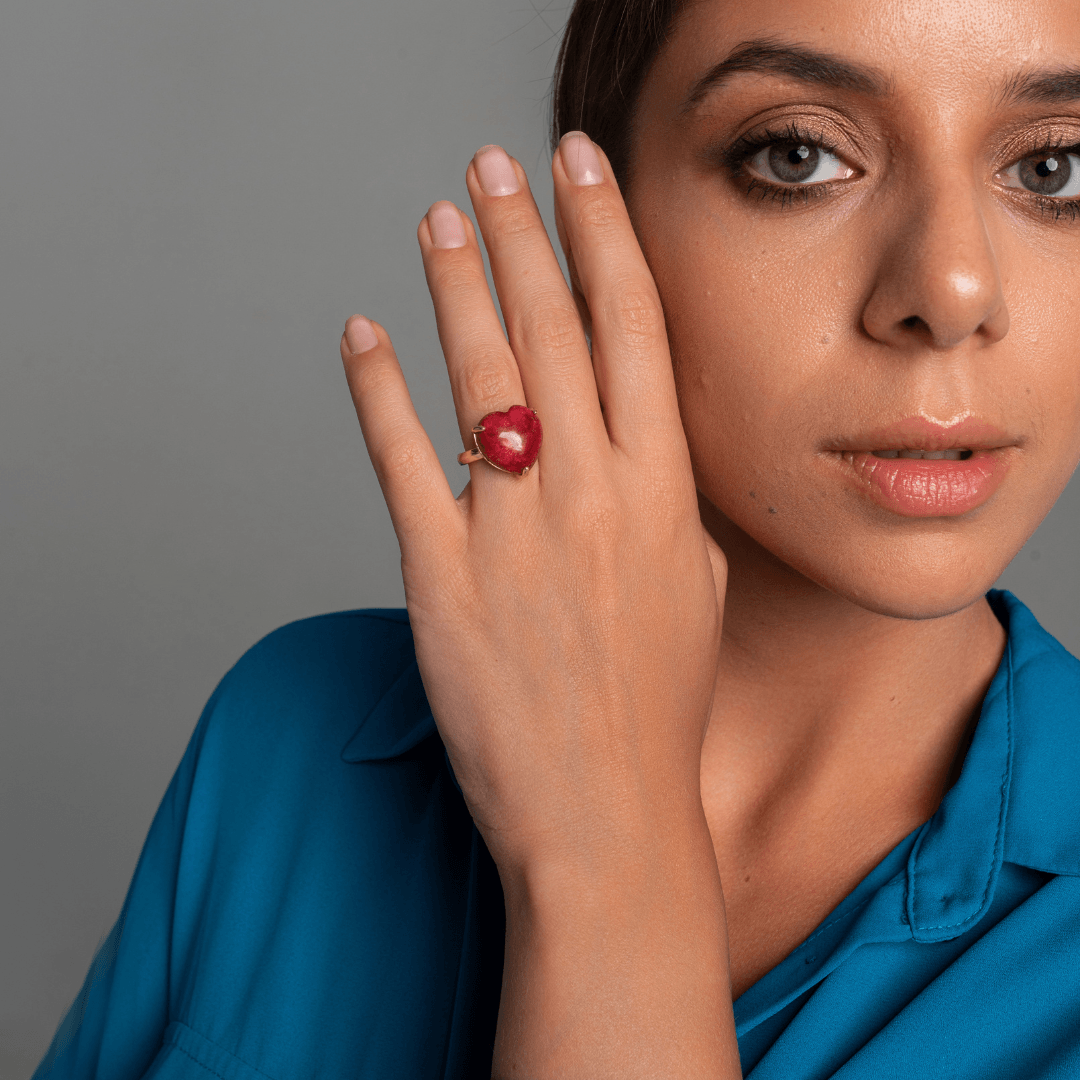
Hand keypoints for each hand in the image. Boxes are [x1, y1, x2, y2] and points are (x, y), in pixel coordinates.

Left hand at [341, 134, 737, 1077]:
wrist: (606, 815)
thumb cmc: (656, 710)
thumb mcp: (694, 591)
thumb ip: (666, 508)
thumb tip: (634, 450)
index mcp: (664, 493)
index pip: (633, 331)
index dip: (605, 237)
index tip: (580, 171)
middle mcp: (593, 497)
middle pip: (551, 331)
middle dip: (522, 233)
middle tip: (494, 163)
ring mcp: (514, 535)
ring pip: (479, 379)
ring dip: (455, 286)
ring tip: (437, 220)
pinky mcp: (443, 578)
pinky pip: (403, 463)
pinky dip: (376, 393)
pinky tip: (361, 336)